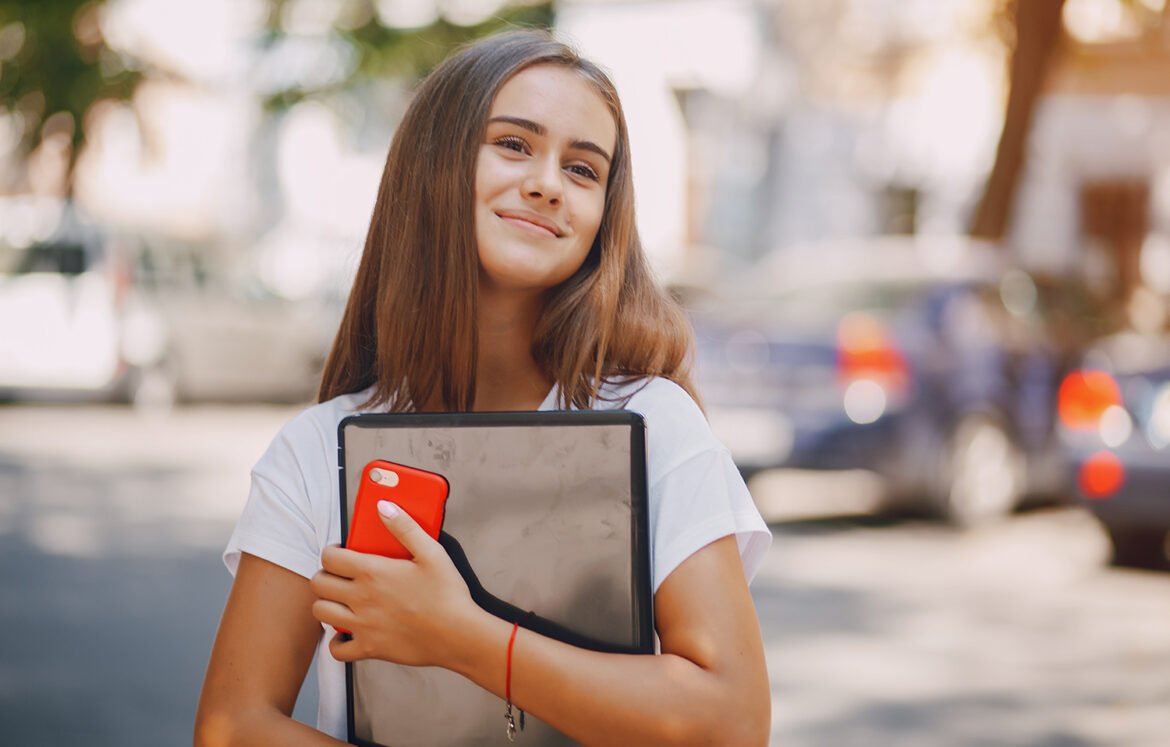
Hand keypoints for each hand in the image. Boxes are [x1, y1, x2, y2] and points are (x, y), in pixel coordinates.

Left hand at [310, 501, 477, 667]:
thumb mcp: (431, 553)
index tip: (341, 553)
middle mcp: (361, 598)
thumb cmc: (447, 594)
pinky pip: (337, 649)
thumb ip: (404, 527)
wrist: (458, 634)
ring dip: (326, 603)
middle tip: (339, 575)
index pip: (330, 557)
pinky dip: (337, 641)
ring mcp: (363, 625)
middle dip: (325, 575)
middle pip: (319, 583)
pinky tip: (348, 631)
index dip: (331, 552)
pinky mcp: (369, 648)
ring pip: (321, 613)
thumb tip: (383, 506)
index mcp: (373, 572)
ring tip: (341, 600)